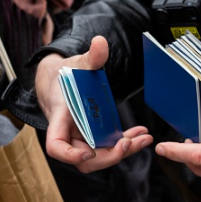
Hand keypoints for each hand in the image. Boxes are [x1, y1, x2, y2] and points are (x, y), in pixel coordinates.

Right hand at [35, 36, 153, 172]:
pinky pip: (107, 147)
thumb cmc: (63, 74)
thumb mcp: (77, 63)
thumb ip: (91, 56)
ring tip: (144, 139)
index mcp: (60, 116)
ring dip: (122, 152)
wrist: (57, 82)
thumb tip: (101, 42)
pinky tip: (141, 134)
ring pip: (98, 156)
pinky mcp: (91, 136)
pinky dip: (125, 143)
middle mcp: (68, 132)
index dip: (69, 155)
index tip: (89, 152)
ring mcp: (80, 137)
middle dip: (108, 156)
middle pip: (83, 159)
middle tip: (128, 144)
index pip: (56, 146)